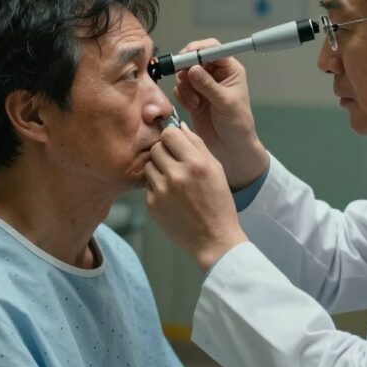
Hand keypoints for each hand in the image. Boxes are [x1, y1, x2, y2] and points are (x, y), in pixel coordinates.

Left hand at [145, 124, 247, 271]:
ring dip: (158, 169)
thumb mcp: (216, 169)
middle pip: (156, 147)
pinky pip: (148, 185)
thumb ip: (197, 145)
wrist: (213, 239)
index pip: (170, 133)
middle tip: (174, 164)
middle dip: (164, 152)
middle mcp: (177, 175)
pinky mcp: (152, 205)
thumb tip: (179, 126)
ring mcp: (162, 191)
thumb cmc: (218, 203)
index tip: (176, 145)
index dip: (172, 137)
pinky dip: (157, 188)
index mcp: (196, 163)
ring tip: (174, 182)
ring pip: (149, 165)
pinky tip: (172, 198)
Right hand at [172, 39, 268, 188]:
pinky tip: (192, 108)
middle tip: (185, 80)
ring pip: (184, 74)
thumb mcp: (225, 102)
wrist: (231, 147)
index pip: (213, 49)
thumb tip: (193, 68)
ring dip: (185, 87)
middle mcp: (215, 74)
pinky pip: (179, 88)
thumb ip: (208, 85)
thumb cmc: (237, 124)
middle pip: (194, 58)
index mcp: (229, 69)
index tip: (187, 56)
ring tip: (195, 104)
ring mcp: (202, 85)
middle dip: (186, 69)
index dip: (198, 49)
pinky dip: (182, 97)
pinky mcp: (192, 96)